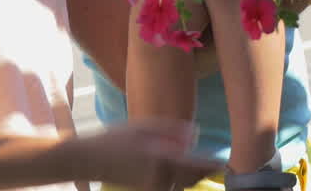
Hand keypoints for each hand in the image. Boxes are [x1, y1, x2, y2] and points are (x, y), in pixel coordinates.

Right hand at [78, 120, 219, 189]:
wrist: (87, 161)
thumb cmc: (114, 139)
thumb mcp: (143, 126)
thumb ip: (171, 130)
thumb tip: (195, 134)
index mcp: (160, 160)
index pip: (195, 166)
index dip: (212, 165)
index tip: (224, 162)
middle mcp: (159, 178)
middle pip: (192, 178)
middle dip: (203, 170)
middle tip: (214, 162)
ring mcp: (152, 188)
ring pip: (182, 183)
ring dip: (190, 174)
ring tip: (194, 164)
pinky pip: (171, 186)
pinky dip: (178, 179)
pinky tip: (173, 166)